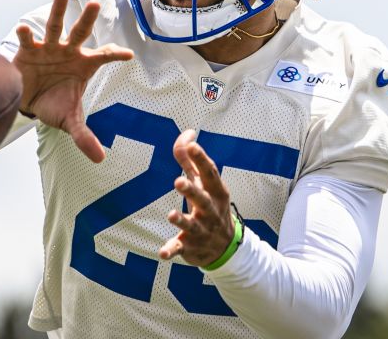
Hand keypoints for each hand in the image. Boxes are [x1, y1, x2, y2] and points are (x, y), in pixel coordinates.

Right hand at [13, 0, 133, 162]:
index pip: (103, 57)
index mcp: (83, 66)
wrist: (25, 104)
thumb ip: (85, 136)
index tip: (128, 54)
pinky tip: (25, 28)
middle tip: (96, 4)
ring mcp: (48, 48)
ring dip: (58, 10)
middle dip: (87, 19)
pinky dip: (27, 33)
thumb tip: (101, 159)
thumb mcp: (70, 121)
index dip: (114, 54)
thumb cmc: (53, 105)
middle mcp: (67, 52)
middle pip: (80, 33)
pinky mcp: (28, 50)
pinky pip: (29, 39)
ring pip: (55, 26)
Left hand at [158, 130, 234, 266]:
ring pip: (192, 225)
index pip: (210, 173)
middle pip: (202, 199)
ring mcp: (201, 230)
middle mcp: (211, 211)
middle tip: (178, 181)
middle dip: (191, 190)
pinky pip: (181, 249)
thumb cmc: (211, 206)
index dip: (201, 159)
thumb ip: (191, 159)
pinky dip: (172, 250)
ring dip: (181, 220)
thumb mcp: (204, 183)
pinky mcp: (190, 246)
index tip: (192, 145)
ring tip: (171, 215)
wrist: (225, 248)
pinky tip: (163, 253)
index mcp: (216, 192)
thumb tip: (188, 133)